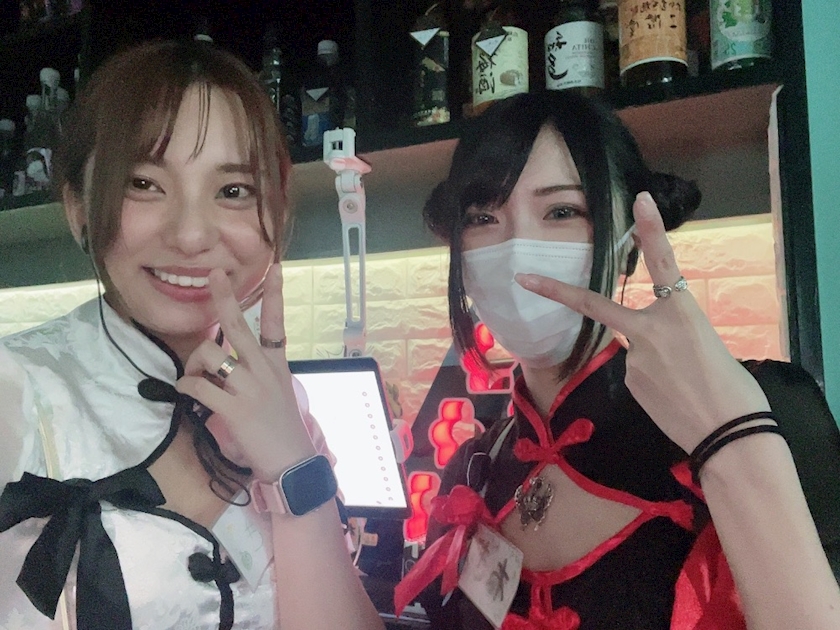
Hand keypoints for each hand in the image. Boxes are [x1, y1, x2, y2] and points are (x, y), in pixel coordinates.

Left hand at [176, 264, 315, 479]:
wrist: (292, 461)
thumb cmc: (283, 427)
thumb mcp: (279, 391)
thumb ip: (258, 372)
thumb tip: (227, 363)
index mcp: (277, 362)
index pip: (277, 321)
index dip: (275, 293)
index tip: (276, 267)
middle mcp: (263, 368)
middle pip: (238, 324)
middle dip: (224, 296)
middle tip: (213, 273)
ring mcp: (249, 387)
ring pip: (209, 355)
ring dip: (193, 363)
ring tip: (194, 378)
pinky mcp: (233, 408)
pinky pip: (198, 387)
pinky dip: (186, 387)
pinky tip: (186, 391)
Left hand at [515, 192, 770, 452]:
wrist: (730, 436)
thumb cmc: (736, 392)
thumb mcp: (712, 346)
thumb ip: (679, 334)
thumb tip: (662, 344)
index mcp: (682, 311)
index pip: (664, 261)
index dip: (650, 229)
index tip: (639, 200)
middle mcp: (650, 328)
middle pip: (595, 305)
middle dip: (554, 291)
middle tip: (522, 277)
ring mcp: (633, 358)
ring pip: (633, 349)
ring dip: (654, 363)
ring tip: (687, 387)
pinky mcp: (628, 382)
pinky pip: (636, 373)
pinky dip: (652, 382)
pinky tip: (673, 399)